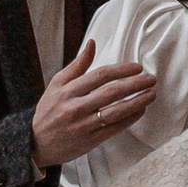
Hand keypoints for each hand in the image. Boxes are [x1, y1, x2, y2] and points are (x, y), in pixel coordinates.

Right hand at [31, 35, 155, 175]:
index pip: (100, 75)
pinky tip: (140, 111)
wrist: (36, 143)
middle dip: (135, 84)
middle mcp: (76, 107)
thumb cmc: (48, 110)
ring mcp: (84, 125)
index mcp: (69, 90)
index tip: (137, 67)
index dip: (121, 70)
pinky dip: (129, 119)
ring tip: (151, 94)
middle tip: (151, 79)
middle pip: (112, 92)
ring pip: (116, 112)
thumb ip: (77, 65)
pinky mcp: (89, 140)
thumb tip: (92, 43)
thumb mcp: (57, 84)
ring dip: (137, 102)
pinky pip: (114, 128)